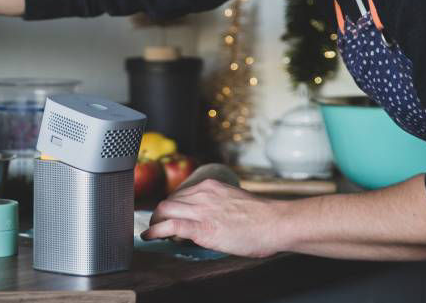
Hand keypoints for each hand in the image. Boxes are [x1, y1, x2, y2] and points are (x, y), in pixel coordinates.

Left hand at [141, 179, 286, 257]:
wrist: (276, 223)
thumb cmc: (263, 218)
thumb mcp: (235, 202)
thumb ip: (218, 206)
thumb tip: (210, 219)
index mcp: (211, 187)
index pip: (181, 193)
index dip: (172, 205)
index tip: (169, 214)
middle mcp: (202, 194)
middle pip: (169, 200)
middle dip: (159, 213)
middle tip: (157, 224)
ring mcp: (201, 210)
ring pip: (165, 210)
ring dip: (155, 222)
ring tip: (152, 232)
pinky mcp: (202, 228)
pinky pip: (171, 226)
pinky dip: (156, 231)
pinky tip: (149, 237)